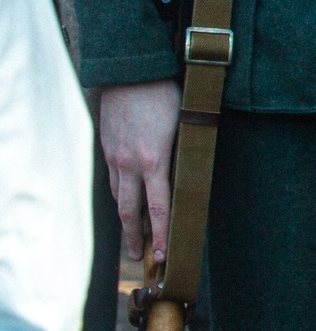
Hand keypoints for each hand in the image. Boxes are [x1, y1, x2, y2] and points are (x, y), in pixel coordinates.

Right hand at [97, 79, 181, 264]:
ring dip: (126, 218)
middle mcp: (130, 164)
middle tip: (140, 258)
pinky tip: (125, 201)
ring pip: (119, 196)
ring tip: (132, 236)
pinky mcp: (107, 148)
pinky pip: (113, 179)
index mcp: (155, 160)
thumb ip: (187, 151)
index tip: (162, 253)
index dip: (161, 233)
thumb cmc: (166, 94)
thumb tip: (194, 172)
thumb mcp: (186, 123)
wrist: (130, 72)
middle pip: (130, 211)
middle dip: (135, 237)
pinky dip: (119, 194)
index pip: (159, 207)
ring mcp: (115, 157)